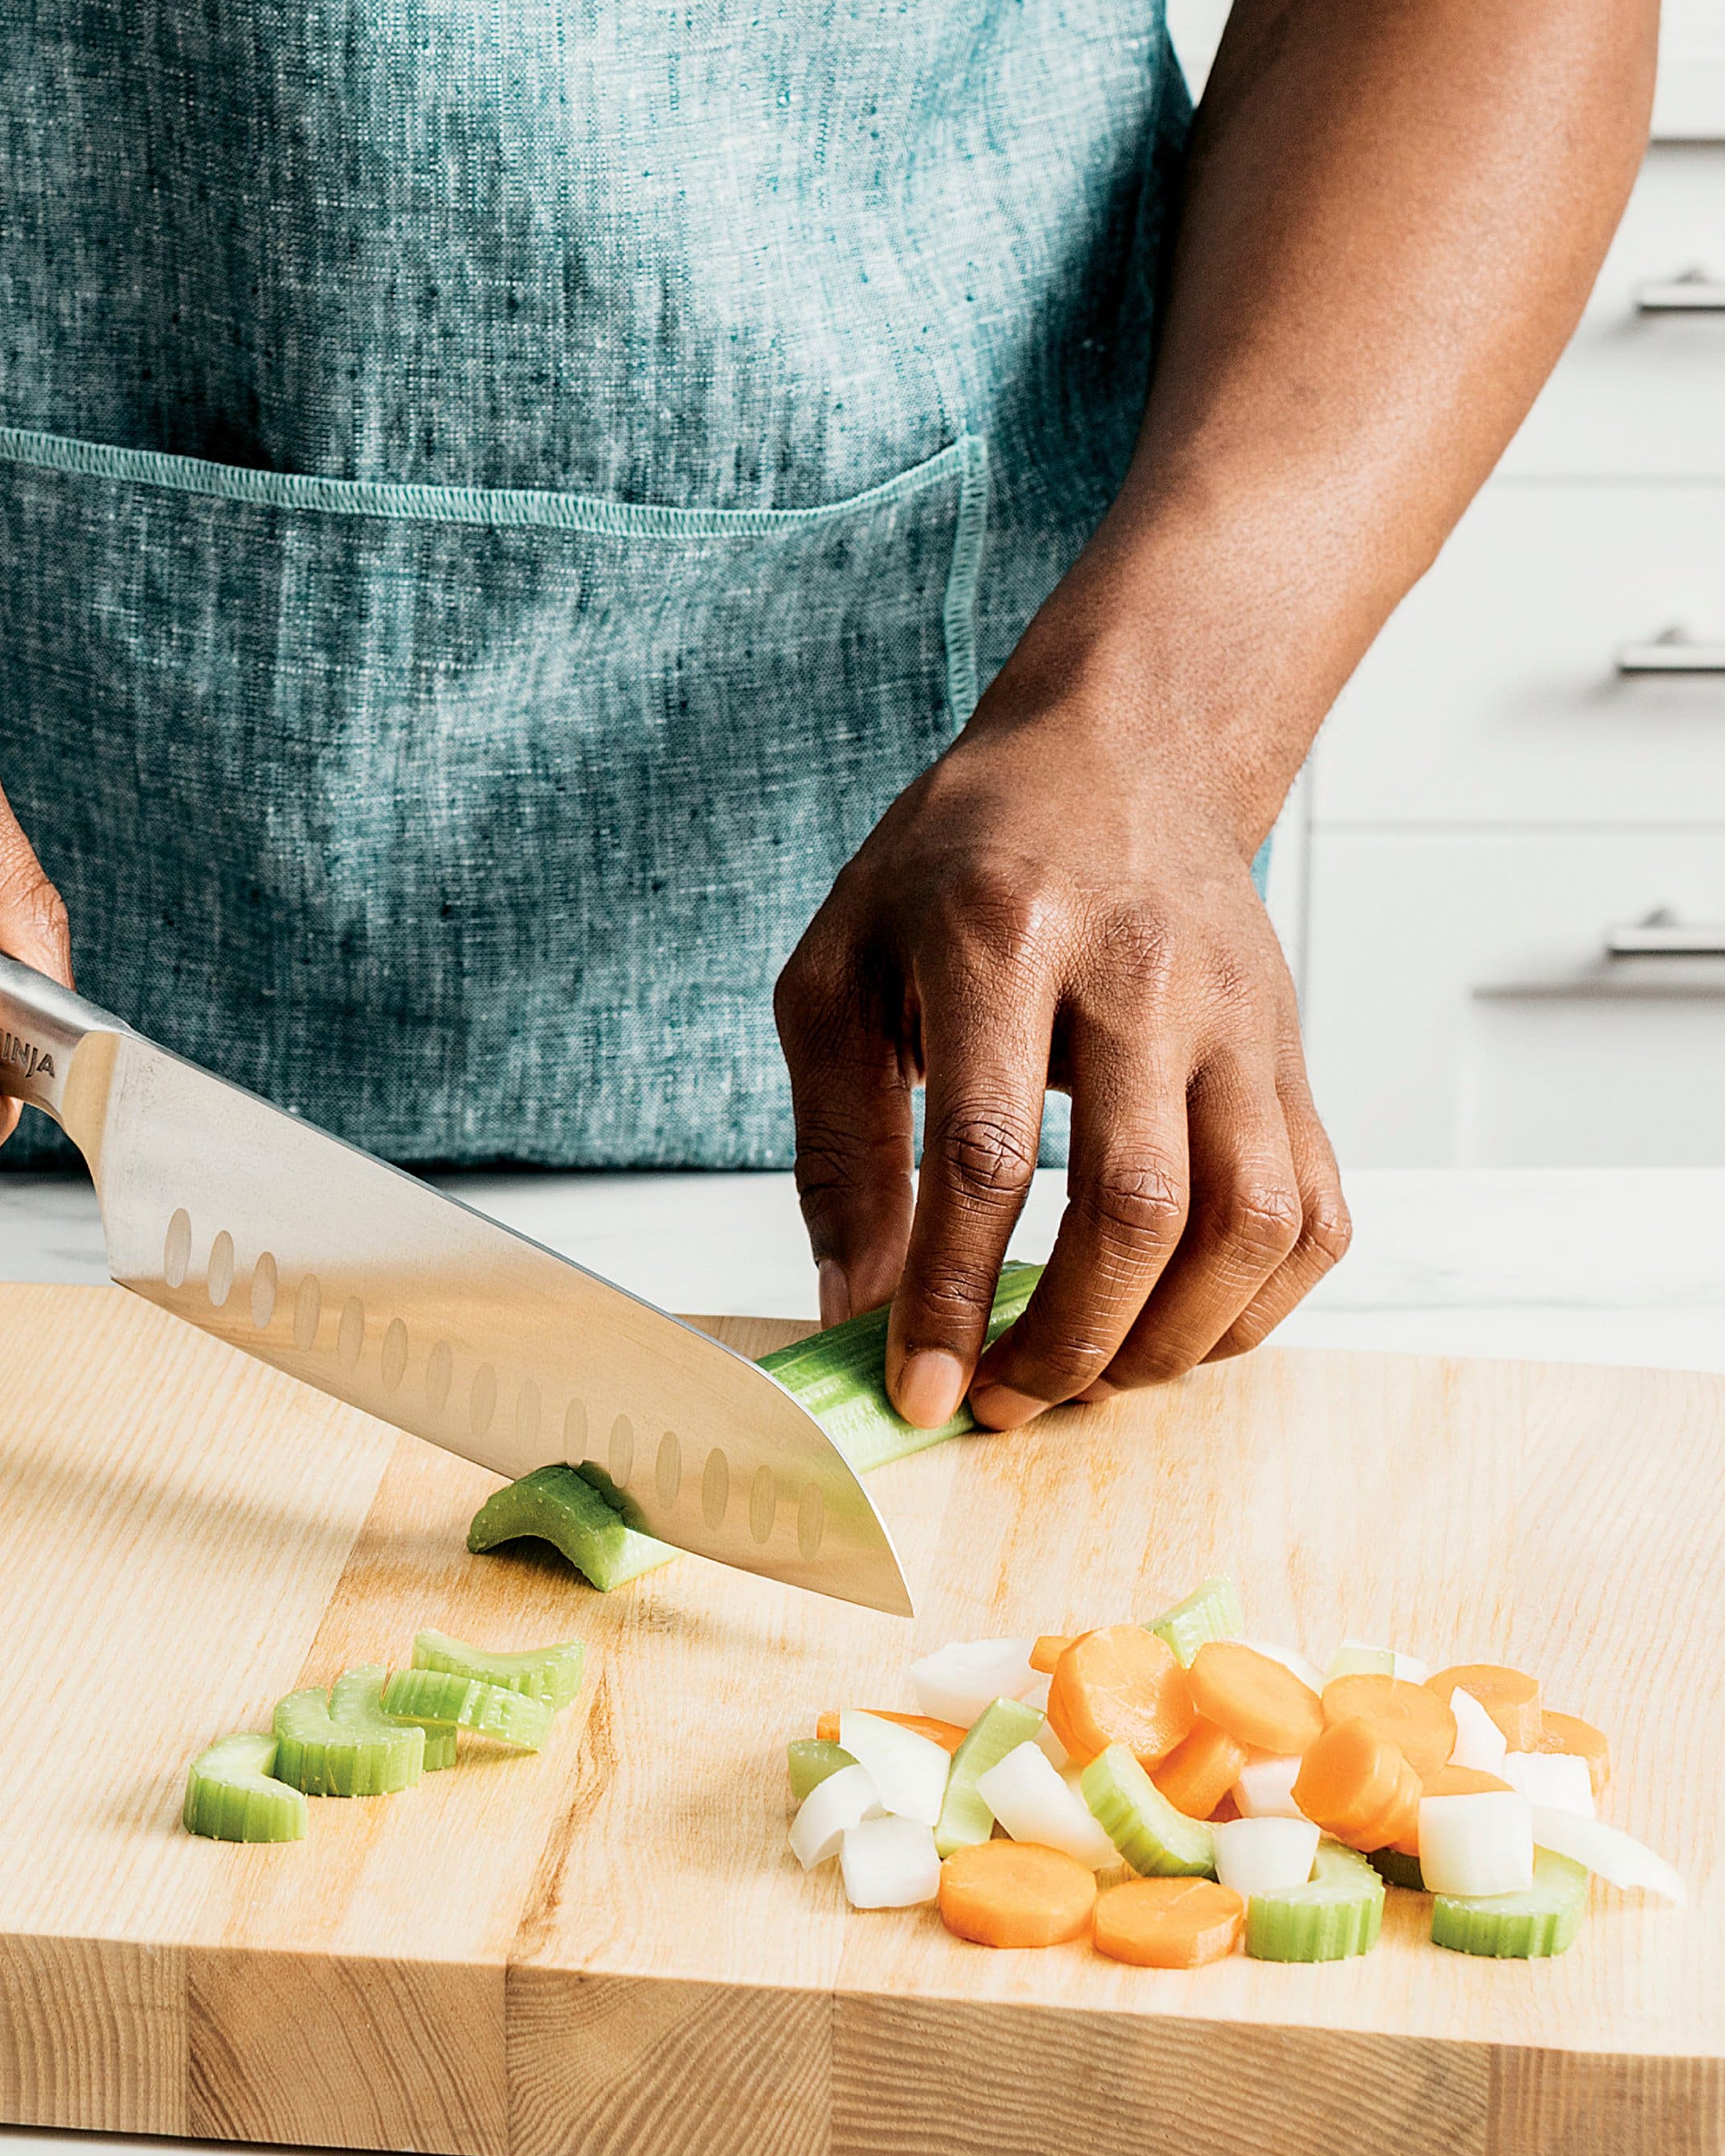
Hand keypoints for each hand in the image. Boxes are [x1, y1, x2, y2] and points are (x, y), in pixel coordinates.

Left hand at [774, 707, 1349, 1432]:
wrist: (1119, 754)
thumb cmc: (958, 870)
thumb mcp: (842, 975)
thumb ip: (840, 1146)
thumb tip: (854, 1309)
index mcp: (999, 937)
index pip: (985, 1155)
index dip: (951, 1297)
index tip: (919, 1394)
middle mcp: (1140, 973)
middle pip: (1136, 1206)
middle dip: (1066, 1343)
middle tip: (1000, 1401)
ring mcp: (1241, 1015)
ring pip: (1250, 1222)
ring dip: (1166, 1340)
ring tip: (1082, 1373)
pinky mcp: (1294, 1054)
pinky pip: (1315, 1213)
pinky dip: (1253, 1304)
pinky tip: (1170, 1323)